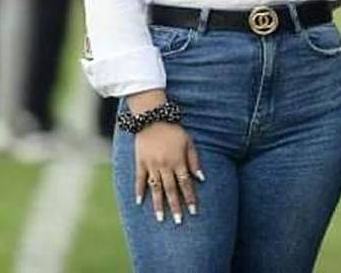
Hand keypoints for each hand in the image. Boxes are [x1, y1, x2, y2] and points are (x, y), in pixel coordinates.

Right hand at [130, 93, 204, 224]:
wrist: (152, 118)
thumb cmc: (174, 130)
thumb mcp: (189, 142)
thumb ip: (194, 161)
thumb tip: (201, 178)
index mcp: (178, 161)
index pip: (185, 184)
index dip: (190, 198)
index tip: (193, 211)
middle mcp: (165, 165)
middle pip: (171, 190)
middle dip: (175, 206)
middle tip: (178, 221)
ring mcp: (151, 165)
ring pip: (155, 188)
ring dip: (158, 204)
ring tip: (160, 218)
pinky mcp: (140, 162)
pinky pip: (139, 179)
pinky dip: (139, 191)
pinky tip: (139, 202)